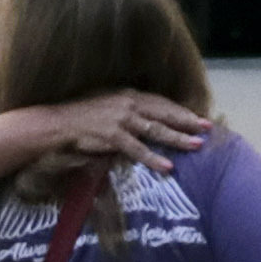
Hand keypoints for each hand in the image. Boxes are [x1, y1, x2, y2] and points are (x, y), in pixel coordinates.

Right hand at [33, 88, 209, 170]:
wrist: (53, 124)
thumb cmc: (76, 119)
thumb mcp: (104, 108)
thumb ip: (125, 113)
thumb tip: (143, 123)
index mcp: (126, 94)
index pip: (160, 102)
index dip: (179, 110)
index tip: (197, 117)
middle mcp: (127, 103)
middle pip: (164, 112)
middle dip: (187, 121)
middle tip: (207, 128)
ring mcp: (120, 119)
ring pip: (156, 130)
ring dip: (177, 138)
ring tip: (196, 146)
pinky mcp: (112, 136)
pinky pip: (137, 149)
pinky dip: (153, 158)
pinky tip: (167, 167)